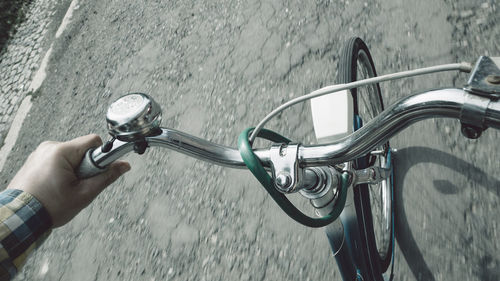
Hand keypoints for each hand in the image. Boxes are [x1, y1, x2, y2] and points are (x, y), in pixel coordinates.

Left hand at [7, 134, 129, 226]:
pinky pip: (57, 160)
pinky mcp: (35, 159)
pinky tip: (55, 187)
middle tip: (78, 186)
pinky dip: (61, 171)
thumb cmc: (49, 207)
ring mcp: (40, 153)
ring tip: (64, 189)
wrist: (19, 218)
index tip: (100, 171)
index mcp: (61, 152)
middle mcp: (49, 147)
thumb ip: (106, 177)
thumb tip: (124, 165)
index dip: (101, 156)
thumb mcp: (84, 194)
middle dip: (85, 167)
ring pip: (70, 156)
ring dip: (73, 170)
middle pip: (81, 150)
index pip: (93, 141)